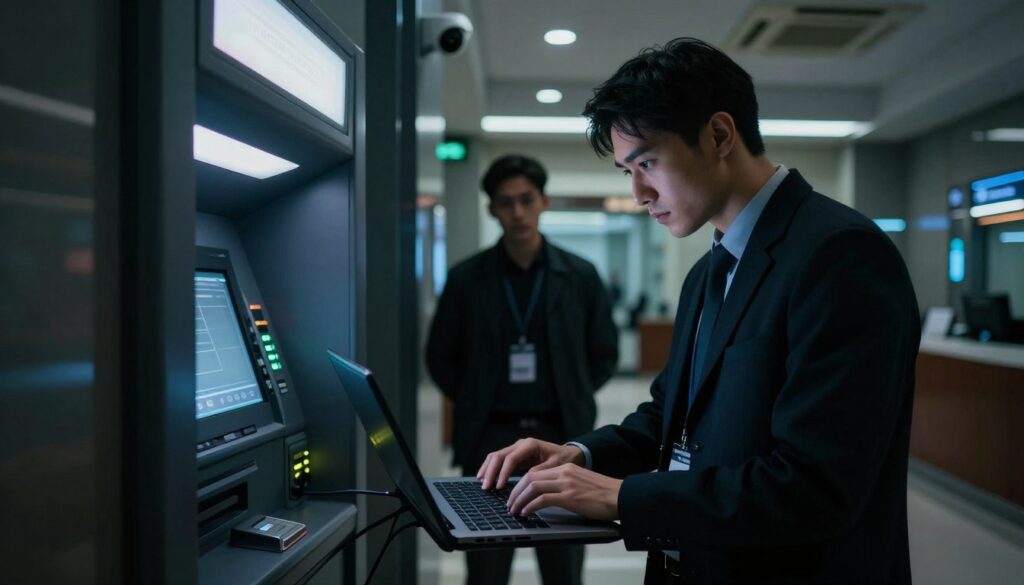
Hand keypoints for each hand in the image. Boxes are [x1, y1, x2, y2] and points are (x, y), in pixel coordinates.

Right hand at [476, 438, 583, 489]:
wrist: (569, 454)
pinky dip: (491, 468)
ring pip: (496, 456)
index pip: (511, 459)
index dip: (503, 473)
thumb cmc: (563, 460)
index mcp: (530, 445)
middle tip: (486, 487)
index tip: (499, 487)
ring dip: (488, 469)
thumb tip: (525, 481)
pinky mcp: (515, 455)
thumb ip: (539, 472)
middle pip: (499, 455)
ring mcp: (517, 448)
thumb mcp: (555, 467)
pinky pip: (499, 460)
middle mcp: (521, 444)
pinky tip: (486, 478)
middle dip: (490, 471)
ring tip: (482, 483)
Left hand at [506, 463, 621, 520]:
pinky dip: (530, 506)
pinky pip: (542, 499)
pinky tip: (526, 513)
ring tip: (514, 511)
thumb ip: (565, 486)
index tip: (515, 496)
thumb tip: (546, 498)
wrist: (620, 496)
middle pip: (530, 478)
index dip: (520, 485)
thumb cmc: (603, 495)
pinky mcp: (570, 496)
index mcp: (566, 468)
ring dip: (520, 500)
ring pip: (533, 487)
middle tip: (510, 504)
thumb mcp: (580, 484)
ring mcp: (566, 484)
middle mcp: (564, 472)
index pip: (535, 473)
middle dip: (515, 492)